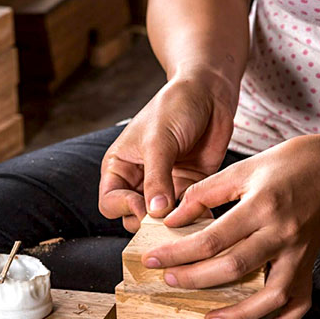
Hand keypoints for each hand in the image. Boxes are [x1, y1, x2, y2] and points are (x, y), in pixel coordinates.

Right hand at [99, 69, 236, 231]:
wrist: (209, 92)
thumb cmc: (175, 107)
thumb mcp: (159, 141)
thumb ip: (156, 178)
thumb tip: (154, 214)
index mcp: (120, 166)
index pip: (110, 202)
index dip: (125, 209)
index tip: (146, 209)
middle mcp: (139, 179)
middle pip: (133, 217)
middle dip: (148, 224)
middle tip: (167, 224)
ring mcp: (164, 185)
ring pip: (160, 220)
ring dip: (172, 225)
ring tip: (186, 226)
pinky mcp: (188, 186)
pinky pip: (185, 212)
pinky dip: (192, 219)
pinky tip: (203, 220)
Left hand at [142, 133, 319, 318]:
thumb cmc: (289, 163)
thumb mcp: (243, 169)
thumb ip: (205, 193)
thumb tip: (173, 219)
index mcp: (261, 206)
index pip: (212, 238)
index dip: (178, 253)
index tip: (154, 259)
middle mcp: (282, 233)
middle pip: (234, 267)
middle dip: (196, 279)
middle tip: (169, 280)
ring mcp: (299, 252)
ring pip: (269, 294)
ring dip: (238, 313)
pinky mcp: (309, 263)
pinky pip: (300, 301)